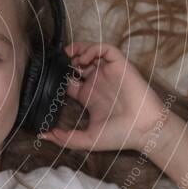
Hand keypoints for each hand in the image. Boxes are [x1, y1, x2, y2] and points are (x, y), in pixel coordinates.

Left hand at [37, 42, 168, 151]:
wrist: (144, 130)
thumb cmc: (119, 135)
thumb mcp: (87, 140)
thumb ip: (65, 138)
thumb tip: (43, 135)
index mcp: (88, 96)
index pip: (69, 81)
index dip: (58, 76)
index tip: (48, 77)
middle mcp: (97, 82)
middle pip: (77, 63)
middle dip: (66, 59)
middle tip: (56, 61)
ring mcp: (108, 73)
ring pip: (91, 52)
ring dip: (78, 49)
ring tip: (68, 55)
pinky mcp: (120, 66)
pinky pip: (106, 49)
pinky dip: (93, 48)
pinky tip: (83, 59)